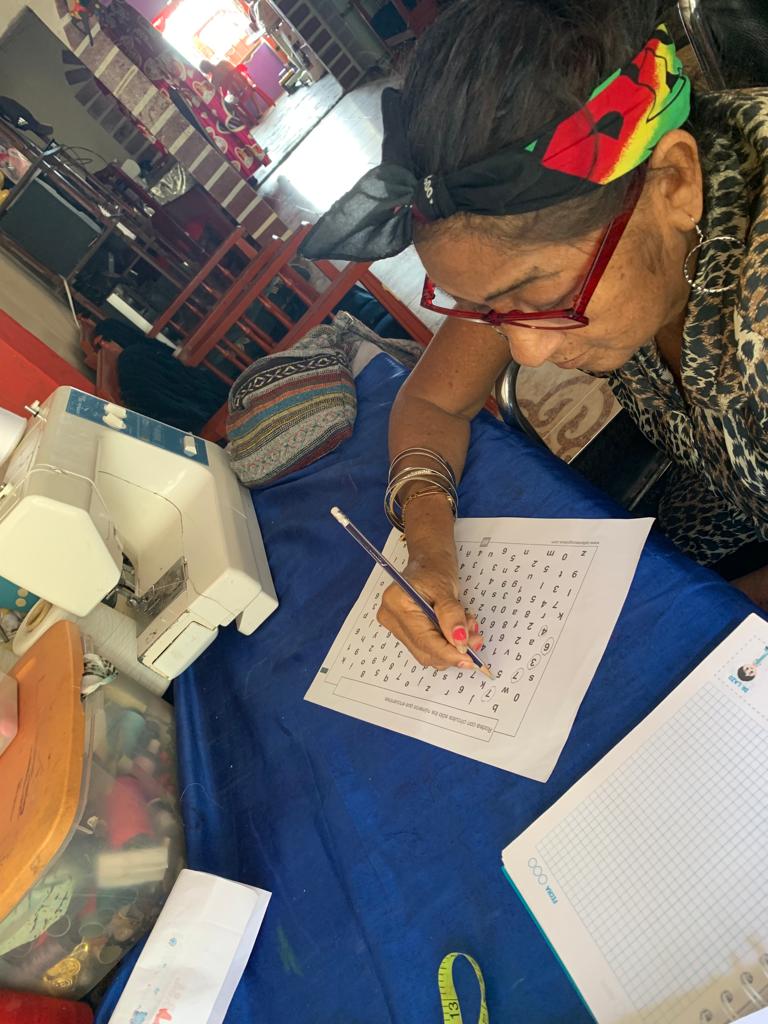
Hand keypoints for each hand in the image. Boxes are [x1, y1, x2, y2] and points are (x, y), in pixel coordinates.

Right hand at [377, 554, 484, 668]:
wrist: (428, 562)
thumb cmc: (434, 569)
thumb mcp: (446, 589)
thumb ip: (452, 616)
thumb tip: (460, 642)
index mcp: (397, 603)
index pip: (423, 640)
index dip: (448, 653)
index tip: (469, 658)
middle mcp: (391, 617)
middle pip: (424, 650)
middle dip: (453, 650)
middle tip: (475, 640)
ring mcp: (395, 626)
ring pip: (427, 652)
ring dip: (451, 648)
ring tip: (468, 630)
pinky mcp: (404, 631)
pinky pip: (427, 647)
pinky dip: (445, 644)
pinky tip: (456, 631)